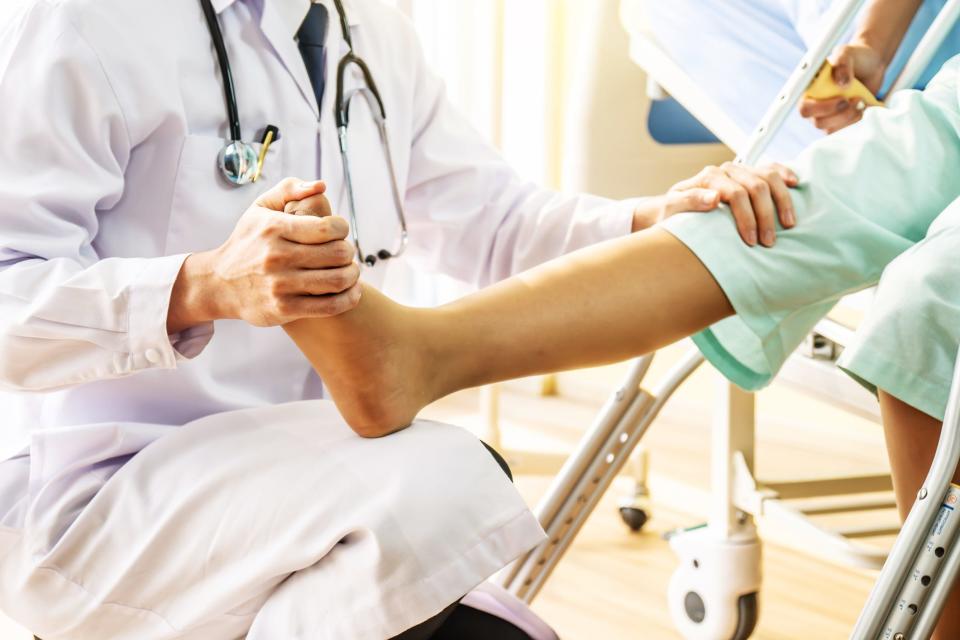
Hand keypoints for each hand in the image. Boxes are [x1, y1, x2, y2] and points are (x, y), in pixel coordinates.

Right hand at [167, 178, 360, 331]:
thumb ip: (289, 189)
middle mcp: (277, 257)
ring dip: (353, 275)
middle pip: (337, 254)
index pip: (327, 228)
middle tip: (346, 252)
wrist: (219, 284)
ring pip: (338, 280)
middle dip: (349, 252)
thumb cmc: (247, 242)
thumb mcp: (259, 208)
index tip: (339, 232)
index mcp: (274, 228)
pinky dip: (349, 298)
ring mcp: (281, 285)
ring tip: (350, 271)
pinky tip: (351, 291)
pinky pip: (330, 306)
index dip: (342, 229)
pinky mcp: (284, 309)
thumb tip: (320, 186)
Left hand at [634, 162, 798, 246]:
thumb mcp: (672, 209)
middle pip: (756, 187)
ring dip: (782, 200)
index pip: (736, 194)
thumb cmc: (673, 213)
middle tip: (769, 242)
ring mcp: (739, 170)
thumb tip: (714, 197)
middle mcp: (726, 170)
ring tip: (788, 224)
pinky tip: (795, 184)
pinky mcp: (749, 174)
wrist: (673, 208)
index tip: (751, 241)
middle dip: (766, 216)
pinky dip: (785, 174)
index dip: (747, 218)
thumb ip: (689, 201)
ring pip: (768, 176)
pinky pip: (772, 169)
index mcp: (709, 177)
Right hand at [799, 43, 885, 133]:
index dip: (820, 109)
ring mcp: (828, 116)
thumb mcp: (847, 54)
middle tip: (857, 100)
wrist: (872, 65)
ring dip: (850, 119)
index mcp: (810, 92)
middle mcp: (815, 107)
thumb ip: (842, 64)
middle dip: (841, 115)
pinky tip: (866, 108)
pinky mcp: (842, 122)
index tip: (842, 99)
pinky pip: (844, 132)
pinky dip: (857, 122)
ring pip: (831, 130)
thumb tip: (841, 84)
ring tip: (863, 102)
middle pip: (818, 123)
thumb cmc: (855, 58)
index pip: (805, 109)